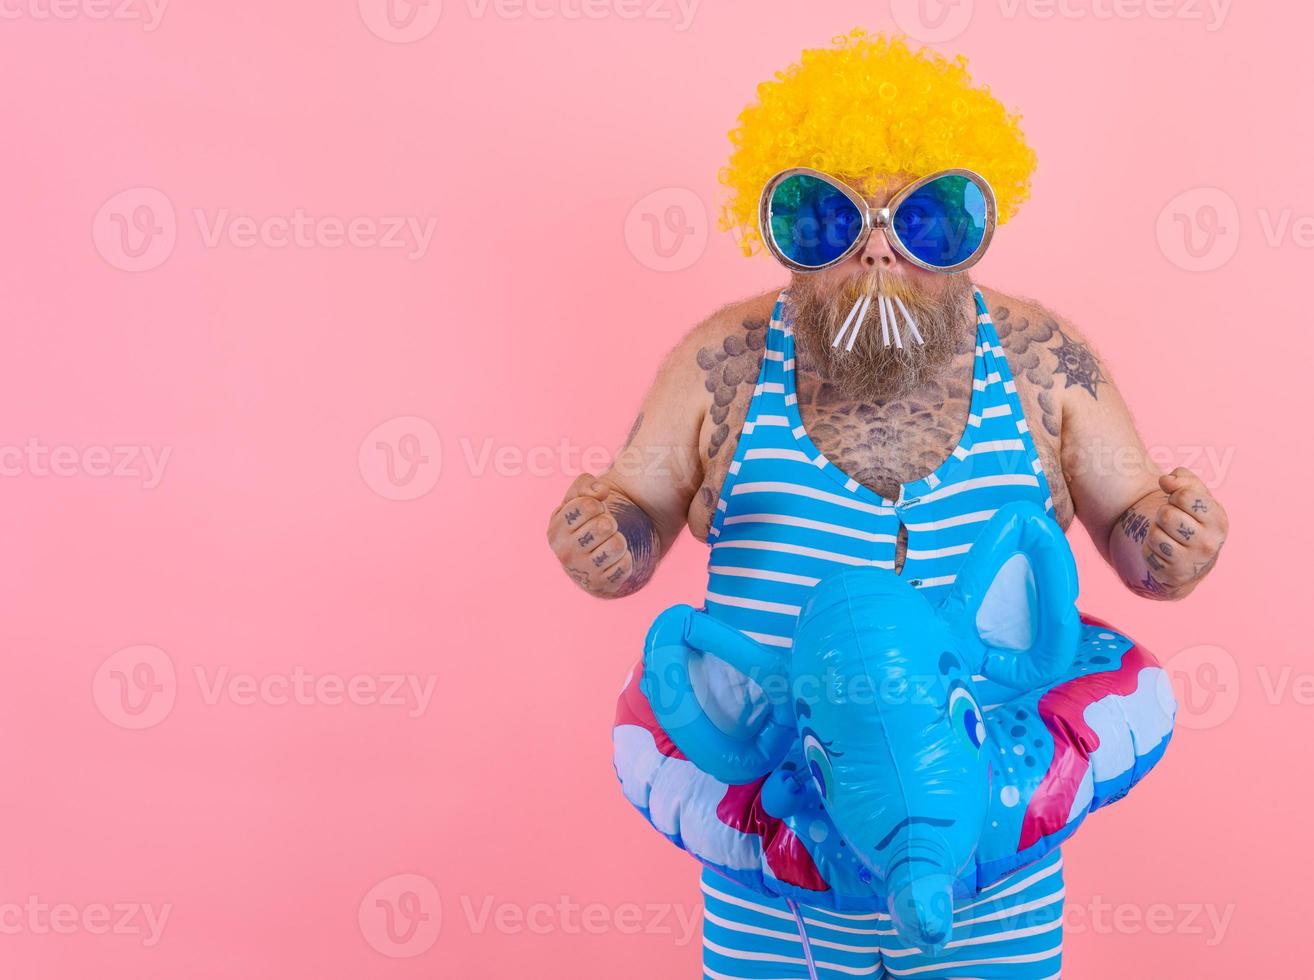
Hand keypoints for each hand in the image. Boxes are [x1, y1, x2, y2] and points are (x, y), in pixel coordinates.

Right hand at [546, 474, 634, 595]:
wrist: (597, 552)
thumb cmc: (587, 520)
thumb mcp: (580, 496)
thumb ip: (585, 484)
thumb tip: (600, 492)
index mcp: (555, 529)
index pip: (587, 506)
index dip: (597, 504)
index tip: (594, 511)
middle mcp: (564, 553)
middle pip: (604, 525)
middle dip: (610, 522)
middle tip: (604, 528)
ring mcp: (582, 572)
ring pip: (616, 545)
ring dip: (619, 539)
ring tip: (609, 542)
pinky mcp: (600, 586)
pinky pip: (624, 565)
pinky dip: (624, 558)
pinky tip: (613, 559)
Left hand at [1144, 467, 1227, 591]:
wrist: (1190, 558)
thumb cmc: (1192, 519)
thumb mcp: (1195, 495)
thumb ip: (1183, 479)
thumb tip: (1166, 480)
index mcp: (1218, 520)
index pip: (1185, 495)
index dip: (1175, 494)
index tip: (1179, 501)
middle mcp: (1209, 543)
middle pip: (1166, 514)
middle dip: (1164, 513)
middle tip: (1173, 520)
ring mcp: (1192, 561)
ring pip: (1155, 532)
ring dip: (1156, 529)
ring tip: (1169, 534)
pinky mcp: (1173, 573)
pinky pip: (1150, 549)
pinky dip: (1151, 546)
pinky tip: (1164, 549)